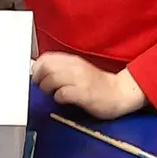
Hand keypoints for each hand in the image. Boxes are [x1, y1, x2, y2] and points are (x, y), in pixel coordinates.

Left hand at [32, 52, 147, 119]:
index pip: (46, 58)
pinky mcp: (84, 94)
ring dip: (47, 88)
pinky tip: (62, 100)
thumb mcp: (78, 70)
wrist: (119, 93)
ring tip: (52, 93)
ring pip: (52, 79)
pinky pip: (62, 94)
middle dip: (39, 78)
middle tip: (42, 87)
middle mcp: (76, 67)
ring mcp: (80, 80)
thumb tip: (40, 72)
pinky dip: (58, 98)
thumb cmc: (97, 84)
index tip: (37, 76)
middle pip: (46, 67)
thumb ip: (62, 68)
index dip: (37, 68)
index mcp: (73, 61)